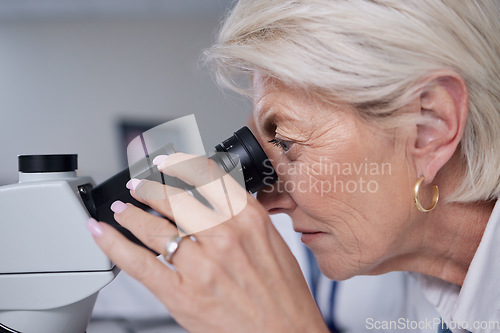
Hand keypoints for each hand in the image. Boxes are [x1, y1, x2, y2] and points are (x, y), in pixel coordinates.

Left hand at [87, 153, 327, 332]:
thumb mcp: (274, 243)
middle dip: (151, 188)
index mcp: (249, 220)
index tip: (167, 161)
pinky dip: (114, 245)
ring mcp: (201, 265)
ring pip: (154, 227)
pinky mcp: (182, 294)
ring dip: (132, 213)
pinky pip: (140, 264)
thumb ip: (244, 218)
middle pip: (175, 200)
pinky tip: (101, 232)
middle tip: (140, 184)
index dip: (180, 165)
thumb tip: (217, 200)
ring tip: (122, 208)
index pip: (207, 179)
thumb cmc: (285, 295)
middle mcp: (224, 236)